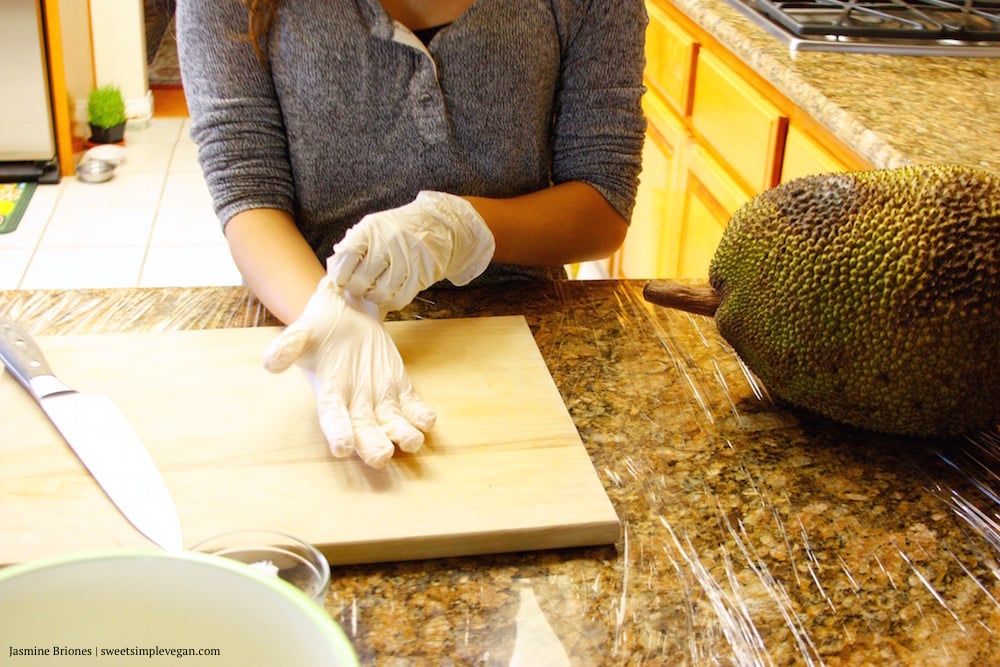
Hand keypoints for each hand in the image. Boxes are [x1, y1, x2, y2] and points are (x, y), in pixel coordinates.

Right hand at [261, 277, 435, 467]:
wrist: (345, 311)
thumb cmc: (319, 325)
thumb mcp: (301, 331)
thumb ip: (287, 347)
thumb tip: (270, 363)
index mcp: (329, 394)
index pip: (332, 419)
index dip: (337, 433)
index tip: (342, 448)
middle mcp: (355, 403)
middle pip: (365, 431)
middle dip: (373, 446)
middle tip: (382, 456)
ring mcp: (379, 398)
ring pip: (392, 424)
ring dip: (402, 434)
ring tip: (412, 440)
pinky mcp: (399, 388)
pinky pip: (411, 407)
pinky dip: (420, 415)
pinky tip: (427, 420)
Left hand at [328, 191, 494, 312]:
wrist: (440, 223)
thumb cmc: (400, 227)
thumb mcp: (375, 226)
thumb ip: (353, 244)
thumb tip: (333, 267)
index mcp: (371, 229)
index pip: (346, 258)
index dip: (339, 276)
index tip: (340, 281)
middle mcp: (388, 242)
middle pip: (361, 280)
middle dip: (355, 290)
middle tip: (356, 289)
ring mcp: (407, 259)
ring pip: (379, 293)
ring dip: (372, 298)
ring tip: (372, 293)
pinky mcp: (422, 274)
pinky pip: (399, 298)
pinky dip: (390, 302)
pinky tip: (387, 296)